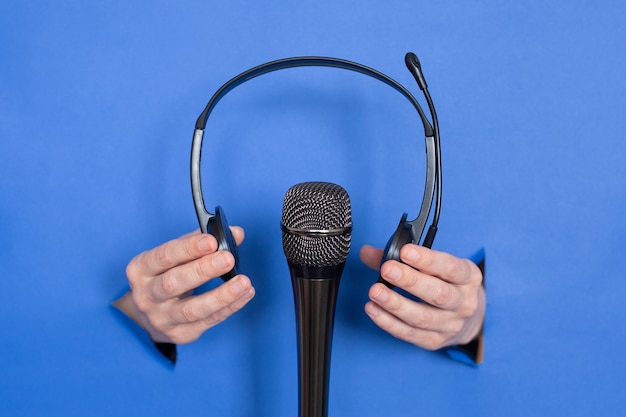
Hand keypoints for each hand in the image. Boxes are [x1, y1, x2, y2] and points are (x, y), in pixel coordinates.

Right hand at [113, 228, 254, 343]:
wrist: (151, 314)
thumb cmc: (167, 274)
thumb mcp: (176, 255)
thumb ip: (203, 241)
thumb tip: (235, 233)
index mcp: (141, 269)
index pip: (164, 256)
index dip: (188, 248)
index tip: (212, 240)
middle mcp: (146, 296)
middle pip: (174, 283)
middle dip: (203, 270)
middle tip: (228, 259)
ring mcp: (162, 318)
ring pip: (192, 309)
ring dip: (221, 295)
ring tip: (243, 282)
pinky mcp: (181, 334)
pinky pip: (208, 321)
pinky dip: (230, 307)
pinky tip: (245, 294)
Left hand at [360, 244, 484, 350]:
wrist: (466, 318)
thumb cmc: (443, 283)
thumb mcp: (433, 265)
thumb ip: (399, 257)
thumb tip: (367, 252)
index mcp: (468, 277)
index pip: (450, 267)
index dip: (428, 260)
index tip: (405, 252)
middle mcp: (464, 302)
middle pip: (438, 294)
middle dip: (410, 281)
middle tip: (387, 269)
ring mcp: (451, 325)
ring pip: (422, 317)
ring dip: (395, 304)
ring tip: (375, 292)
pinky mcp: (435, 341)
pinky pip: (410, 334)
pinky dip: (389, 322)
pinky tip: (373, 309)